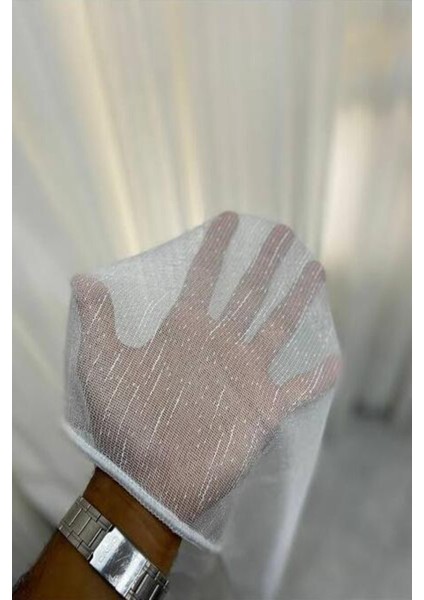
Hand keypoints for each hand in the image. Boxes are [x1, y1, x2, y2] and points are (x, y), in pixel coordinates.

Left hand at [72, 212, 339, 521]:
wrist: (150, 479)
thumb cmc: (125, 422)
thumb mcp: (103, 365)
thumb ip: (98, 322)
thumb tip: (82, 279)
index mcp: (185, 331)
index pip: (203, 278)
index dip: (214, 248)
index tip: (228, 219)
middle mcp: (218, 345)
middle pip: (248, 292)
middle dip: (265, 261)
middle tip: (282, 232)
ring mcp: (244, 375)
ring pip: (277, 327)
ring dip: (297, 300)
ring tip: (315, 269)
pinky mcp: (262, 407)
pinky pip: (297, 388)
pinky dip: (317, 378)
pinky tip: (335, 361)